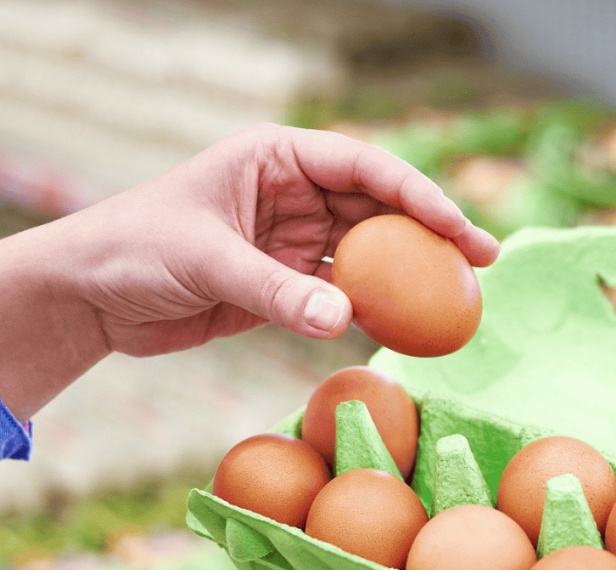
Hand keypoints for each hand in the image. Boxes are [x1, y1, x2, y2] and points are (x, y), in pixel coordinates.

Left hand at [0, 124, 498, 420]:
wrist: (92, 298)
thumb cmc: (133, 250)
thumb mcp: (206, 260)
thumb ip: (277, 290)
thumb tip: (345, 320)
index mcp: (275, 157)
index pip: (363, 167)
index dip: (417, 194)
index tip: (458, 228)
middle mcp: (293, 193)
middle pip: (379, 208)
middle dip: (432, 234)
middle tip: (483, 262)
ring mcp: (294, 239)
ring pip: (370, 253)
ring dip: (411, 275)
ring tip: (458, 298)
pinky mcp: (288, 282)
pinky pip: (345, 293)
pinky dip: (375, 309)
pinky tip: (408, 325)